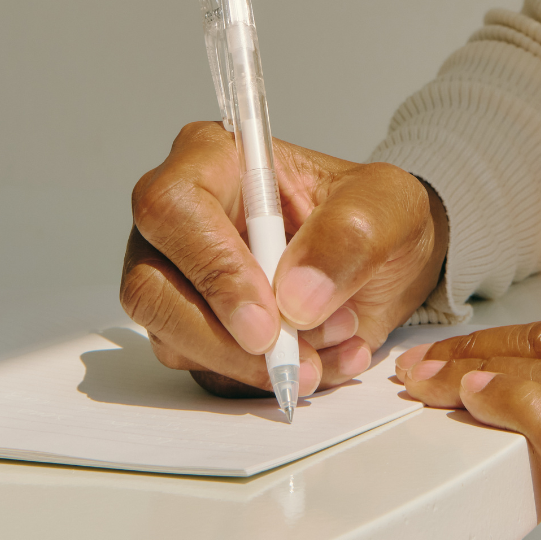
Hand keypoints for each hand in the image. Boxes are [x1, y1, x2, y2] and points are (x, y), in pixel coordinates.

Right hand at [119, 121, 448, 396]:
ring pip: (174, 340)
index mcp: (213, 160)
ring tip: (333, 343)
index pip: (174, 209)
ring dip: (256, 362)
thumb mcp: (388, 208)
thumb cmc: (375, 215)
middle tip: (296, 360)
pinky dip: (266, 379)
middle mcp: (182, 220)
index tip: (267, 319)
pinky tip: (323, 360)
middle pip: (151, 288)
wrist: (388, 262)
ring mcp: (181, 279)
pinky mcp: (196, 330)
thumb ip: (347, 238)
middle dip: (225, 339)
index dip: (213, 268)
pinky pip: (207, 370)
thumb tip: (294, 298)